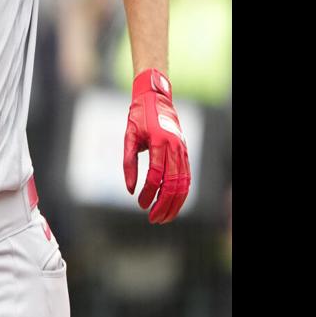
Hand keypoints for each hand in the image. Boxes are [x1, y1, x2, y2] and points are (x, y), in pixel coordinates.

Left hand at [123, 69, 190, 223]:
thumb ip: (128, 163)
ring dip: (175, 203)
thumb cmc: (139, 117)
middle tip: (152, 218)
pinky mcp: (185, 153)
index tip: (140, 203)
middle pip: (173, 183)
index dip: (148, 192)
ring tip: (164, 218)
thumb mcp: (129, 137)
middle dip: (163, 204)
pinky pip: (187, 177)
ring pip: (183, 183)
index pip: (156, 175)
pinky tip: (174, 204)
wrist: (156, 98)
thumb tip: (130, 189)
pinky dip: (182, 193)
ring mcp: (183, 150)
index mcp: (159, 141)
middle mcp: (175, 147)